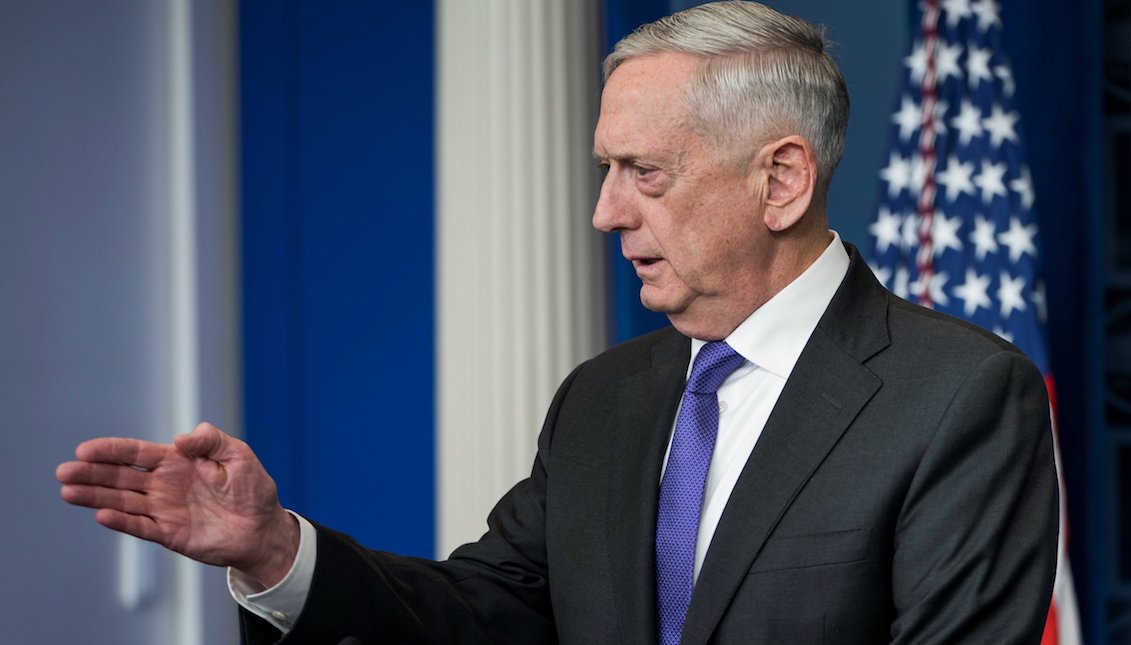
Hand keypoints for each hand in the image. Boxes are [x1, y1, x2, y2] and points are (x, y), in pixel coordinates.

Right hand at [57, 422, 299, 588]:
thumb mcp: (238, 455)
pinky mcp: (169, 534)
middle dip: (92, 473)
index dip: (111, 450)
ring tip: (68, 492)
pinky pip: (141, 527)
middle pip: (120, 477)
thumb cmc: (253, 488)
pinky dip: (122, 522)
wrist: (264, 528)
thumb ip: (212, 441)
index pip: (136, 453)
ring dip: (95, 497)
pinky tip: (101, 515)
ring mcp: (164, 510)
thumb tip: (181, 438)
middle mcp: (164, 485)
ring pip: (122, 502)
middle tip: (64, 472)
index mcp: (177, 461)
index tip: (85, 450)